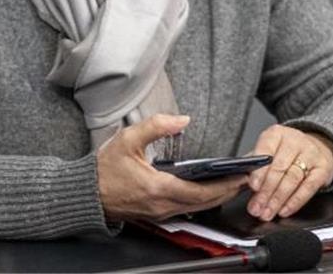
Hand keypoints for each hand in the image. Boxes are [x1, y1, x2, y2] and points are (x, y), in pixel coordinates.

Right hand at [97, 114, 248, 222]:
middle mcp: (162, 205)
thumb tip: (182, 119)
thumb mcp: (128, 139)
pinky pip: (187, 209)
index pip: (201, 191)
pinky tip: (210, 189)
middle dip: (227, 191)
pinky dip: (202, 200)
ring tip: (233, 182)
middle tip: (245, 179)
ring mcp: (160, 212)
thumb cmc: (104, 169)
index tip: (240, 176)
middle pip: (205, 203)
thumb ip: (156, 126)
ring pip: (197, 208)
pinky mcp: (157, 214)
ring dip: (217, 196)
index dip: (224, 185)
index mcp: (158, 188)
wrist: (86, 194)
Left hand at [245, 125, 332, 220]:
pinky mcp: (323, 169)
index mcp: (276, 134)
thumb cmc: (286, 152)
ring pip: (292, 179)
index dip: (259, 170)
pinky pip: (309, 188)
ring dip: (278, 199)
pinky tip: (284, 210)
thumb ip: (255, 164)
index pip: (266, 151)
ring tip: (267, 212)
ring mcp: (311, 154)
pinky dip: (295, 201)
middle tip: (257, 207)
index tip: (253, 186)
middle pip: (279, 168)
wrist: (317, 147)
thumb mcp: (269, 150)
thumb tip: (241, 181)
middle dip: (266, 191)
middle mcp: (295, 141)